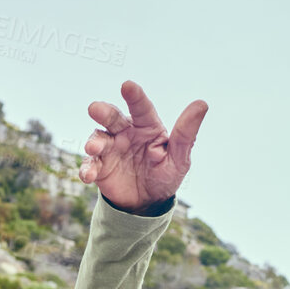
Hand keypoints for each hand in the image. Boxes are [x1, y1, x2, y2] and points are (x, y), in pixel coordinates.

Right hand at [77, 80, 207, 211]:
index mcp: (146, 127)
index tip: (128, 86)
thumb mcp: (179, 158)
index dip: (135, 96)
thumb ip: (185, 133)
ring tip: (94, 148)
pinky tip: (88, 176)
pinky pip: (91, 165)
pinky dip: (87, 169)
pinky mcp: (100, 167)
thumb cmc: (165, 175)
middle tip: (95, 109)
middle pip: (112, 117)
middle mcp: (125, 132)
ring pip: (98, 138)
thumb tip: (202, 104)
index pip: (142, 108)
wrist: (148, 203)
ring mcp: (110, 148)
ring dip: (94, 142)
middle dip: (103, 112)